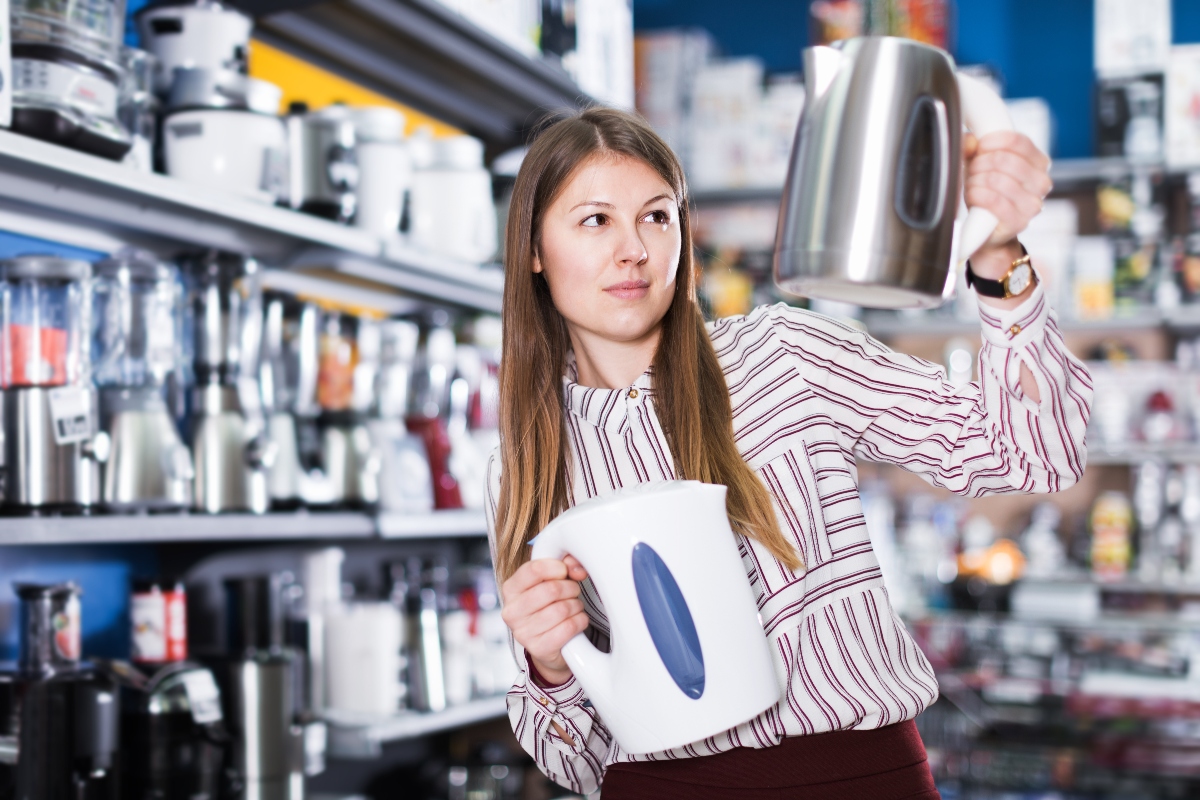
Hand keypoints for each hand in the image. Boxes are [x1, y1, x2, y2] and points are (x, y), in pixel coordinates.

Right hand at [501, 555, 589, 684]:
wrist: (548, 644)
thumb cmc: (548, 605)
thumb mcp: (551, 581)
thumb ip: (564, 565)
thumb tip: (577, 568)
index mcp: (510, 589)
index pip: (535, 569)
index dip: (557, 567)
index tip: (564, 572)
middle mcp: (512, 611)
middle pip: (552, 589)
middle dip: (570, 588)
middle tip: (572, 591)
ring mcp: (523, 632)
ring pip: (562, 609)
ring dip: (576, 606)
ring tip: (573, 607)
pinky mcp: (539, 648)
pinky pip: (569, 627)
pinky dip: (580, 621)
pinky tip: (576, 621)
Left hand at [964, 130, 1051, 252]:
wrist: (987, 230)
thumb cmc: (987, 192)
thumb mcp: (980, 164)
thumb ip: (973, 147)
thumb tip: (970, 141)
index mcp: (1039, 162)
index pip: (1018, 142)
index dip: (993, 141)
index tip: (979, 147)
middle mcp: (1042, 182)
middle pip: (1003, 159)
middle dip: (979, 163)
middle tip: (973, 171)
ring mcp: (1034, 204)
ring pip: (997, 179)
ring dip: (975, 181)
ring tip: (972, 186)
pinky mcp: (1020, 222)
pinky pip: (994, 200)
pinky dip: (977, 195)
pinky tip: (974, 196)